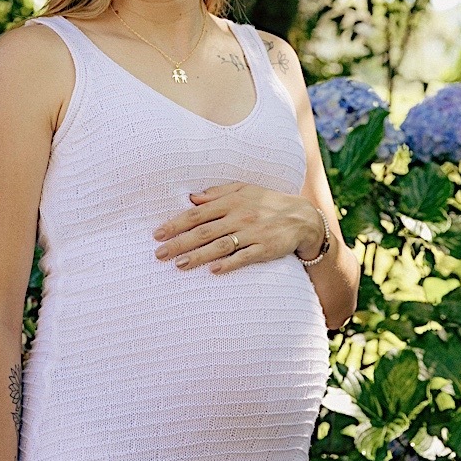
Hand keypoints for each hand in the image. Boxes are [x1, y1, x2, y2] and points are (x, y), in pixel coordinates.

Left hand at [153, 182, 322, 272]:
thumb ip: (217, 193)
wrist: (302, 217)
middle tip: (159, 253)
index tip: (158, 234)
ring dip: (199, 255)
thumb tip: (191, 198)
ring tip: (179, 264)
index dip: (176, 223)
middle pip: (204, 231)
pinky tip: (214, 271)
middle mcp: (239, 216)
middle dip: (180, 242)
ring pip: (221, 245)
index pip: (197, 213)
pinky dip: (229, 264)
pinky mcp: (265, 248)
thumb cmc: (268, 203)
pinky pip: (245, 257)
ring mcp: (253, 233)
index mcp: (231, 201)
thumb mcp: (244, 190)